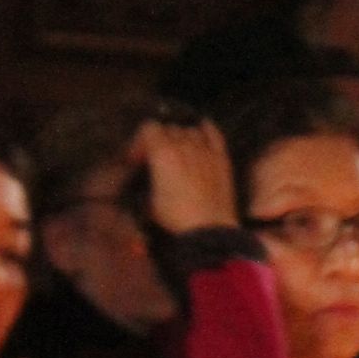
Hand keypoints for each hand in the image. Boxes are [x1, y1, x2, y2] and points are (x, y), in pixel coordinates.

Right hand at [133, 118, 237, 237]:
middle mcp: (184, 145)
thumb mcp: (149, 202)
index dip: (140, 143)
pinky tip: (202, 130)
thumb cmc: (176, 218)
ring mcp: (205, 150)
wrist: (208, 229)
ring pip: (189, 130)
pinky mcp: (221, 158)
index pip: (148, 129)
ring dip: (180, 138)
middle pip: (168, 129)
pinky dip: (206, 129)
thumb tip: (146, 181)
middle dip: (159, 141)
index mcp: (163, 153)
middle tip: (155, 161)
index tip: (137, 160)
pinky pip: (213, 133)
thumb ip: (146, 184)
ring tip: (177, 154)